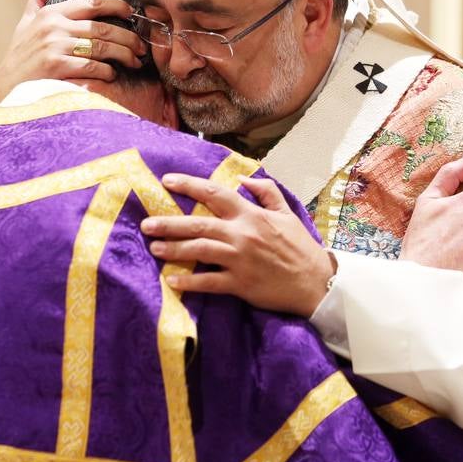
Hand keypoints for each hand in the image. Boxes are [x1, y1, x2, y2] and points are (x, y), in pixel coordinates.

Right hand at [0, 0, 148, 102]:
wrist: (5, 87)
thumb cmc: (18, 57)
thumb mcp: (24, 24)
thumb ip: (38, 0)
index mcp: (51, 13)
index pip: (92, 3)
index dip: (117, 6)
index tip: (131, 12)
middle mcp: (54, 26)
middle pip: (103, 27)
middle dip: (128, 37)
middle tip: (141, 47)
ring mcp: (56, 46)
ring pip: (102, 47)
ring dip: (124, 55)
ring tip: (134, 61)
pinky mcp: (58, 67)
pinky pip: (93, 67)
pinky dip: (107, 71)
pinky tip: (112, 74)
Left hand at [142, 174, 334, 316]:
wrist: (316, 283)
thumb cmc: (300, 248)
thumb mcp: (287, 213)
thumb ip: (265, 192)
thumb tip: (241, 178)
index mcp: (251, 214)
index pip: (214, 194)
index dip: (188, 185)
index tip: (166, 180)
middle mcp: (242, 234)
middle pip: (198, 223)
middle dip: (169, 223)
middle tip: (146, 223)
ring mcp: (240, 259)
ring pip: (199, 250)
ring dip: (174, 249)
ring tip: (154, 248)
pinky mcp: (240, 283)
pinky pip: (209, 282)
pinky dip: (189, 282)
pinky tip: (172, 281)